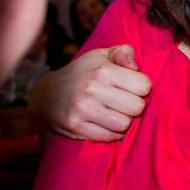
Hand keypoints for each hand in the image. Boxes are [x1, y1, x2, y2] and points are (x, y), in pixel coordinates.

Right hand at [30, 44, 151, 142]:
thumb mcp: (99, 55)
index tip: (132, 88)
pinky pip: (109, 137)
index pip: (144, 85)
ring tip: (116, 113)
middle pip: (137, 107)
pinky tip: (108, 124)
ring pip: (124, 124)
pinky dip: (113, 133)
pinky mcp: (76, 127)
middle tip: (125, 103)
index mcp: (103, 70)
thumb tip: (136, 66)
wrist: (45, 95)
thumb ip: (123, 53)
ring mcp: (83, 110)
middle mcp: (92, 89)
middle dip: (134, 106)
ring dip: (124, 121)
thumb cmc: (81, 74)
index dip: (142, 87)